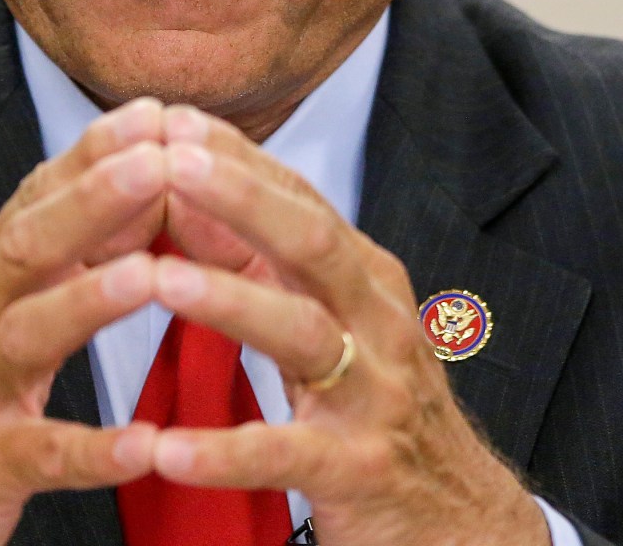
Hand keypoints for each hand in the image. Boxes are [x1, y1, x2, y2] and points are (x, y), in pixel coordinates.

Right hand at [0, 98, 171, 545]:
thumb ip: (53, 260)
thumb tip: (136, 189)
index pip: (34, 201)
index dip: (91, 156)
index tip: (154, 112)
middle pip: (27, 248)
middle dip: (93, 200)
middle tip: (159, 158)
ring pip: (25, 336)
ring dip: (88, 303)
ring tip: (149, 276)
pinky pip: (38, 457)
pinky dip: (91, 450)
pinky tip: (145, 446)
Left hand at [148, 104, 550, 545]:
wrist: (464, 525)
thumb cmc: (379, 413)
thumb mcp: (333, 329)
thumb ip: (266, 268)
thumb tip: (183, 202)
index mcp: (366, 282)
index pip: (300, 201)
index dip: (238, 159)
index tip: (170, 117)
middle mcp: (380, 325)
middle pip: (312, 244)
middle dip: (240, 197)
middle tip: (168, 160)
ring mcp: (377, 397)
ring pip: (304, 335)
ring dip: (230, 302)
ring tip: (158, 280)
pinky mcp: (362, 471)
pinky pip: (289, 456)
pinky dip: (227, 452)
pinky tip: (166, 448)